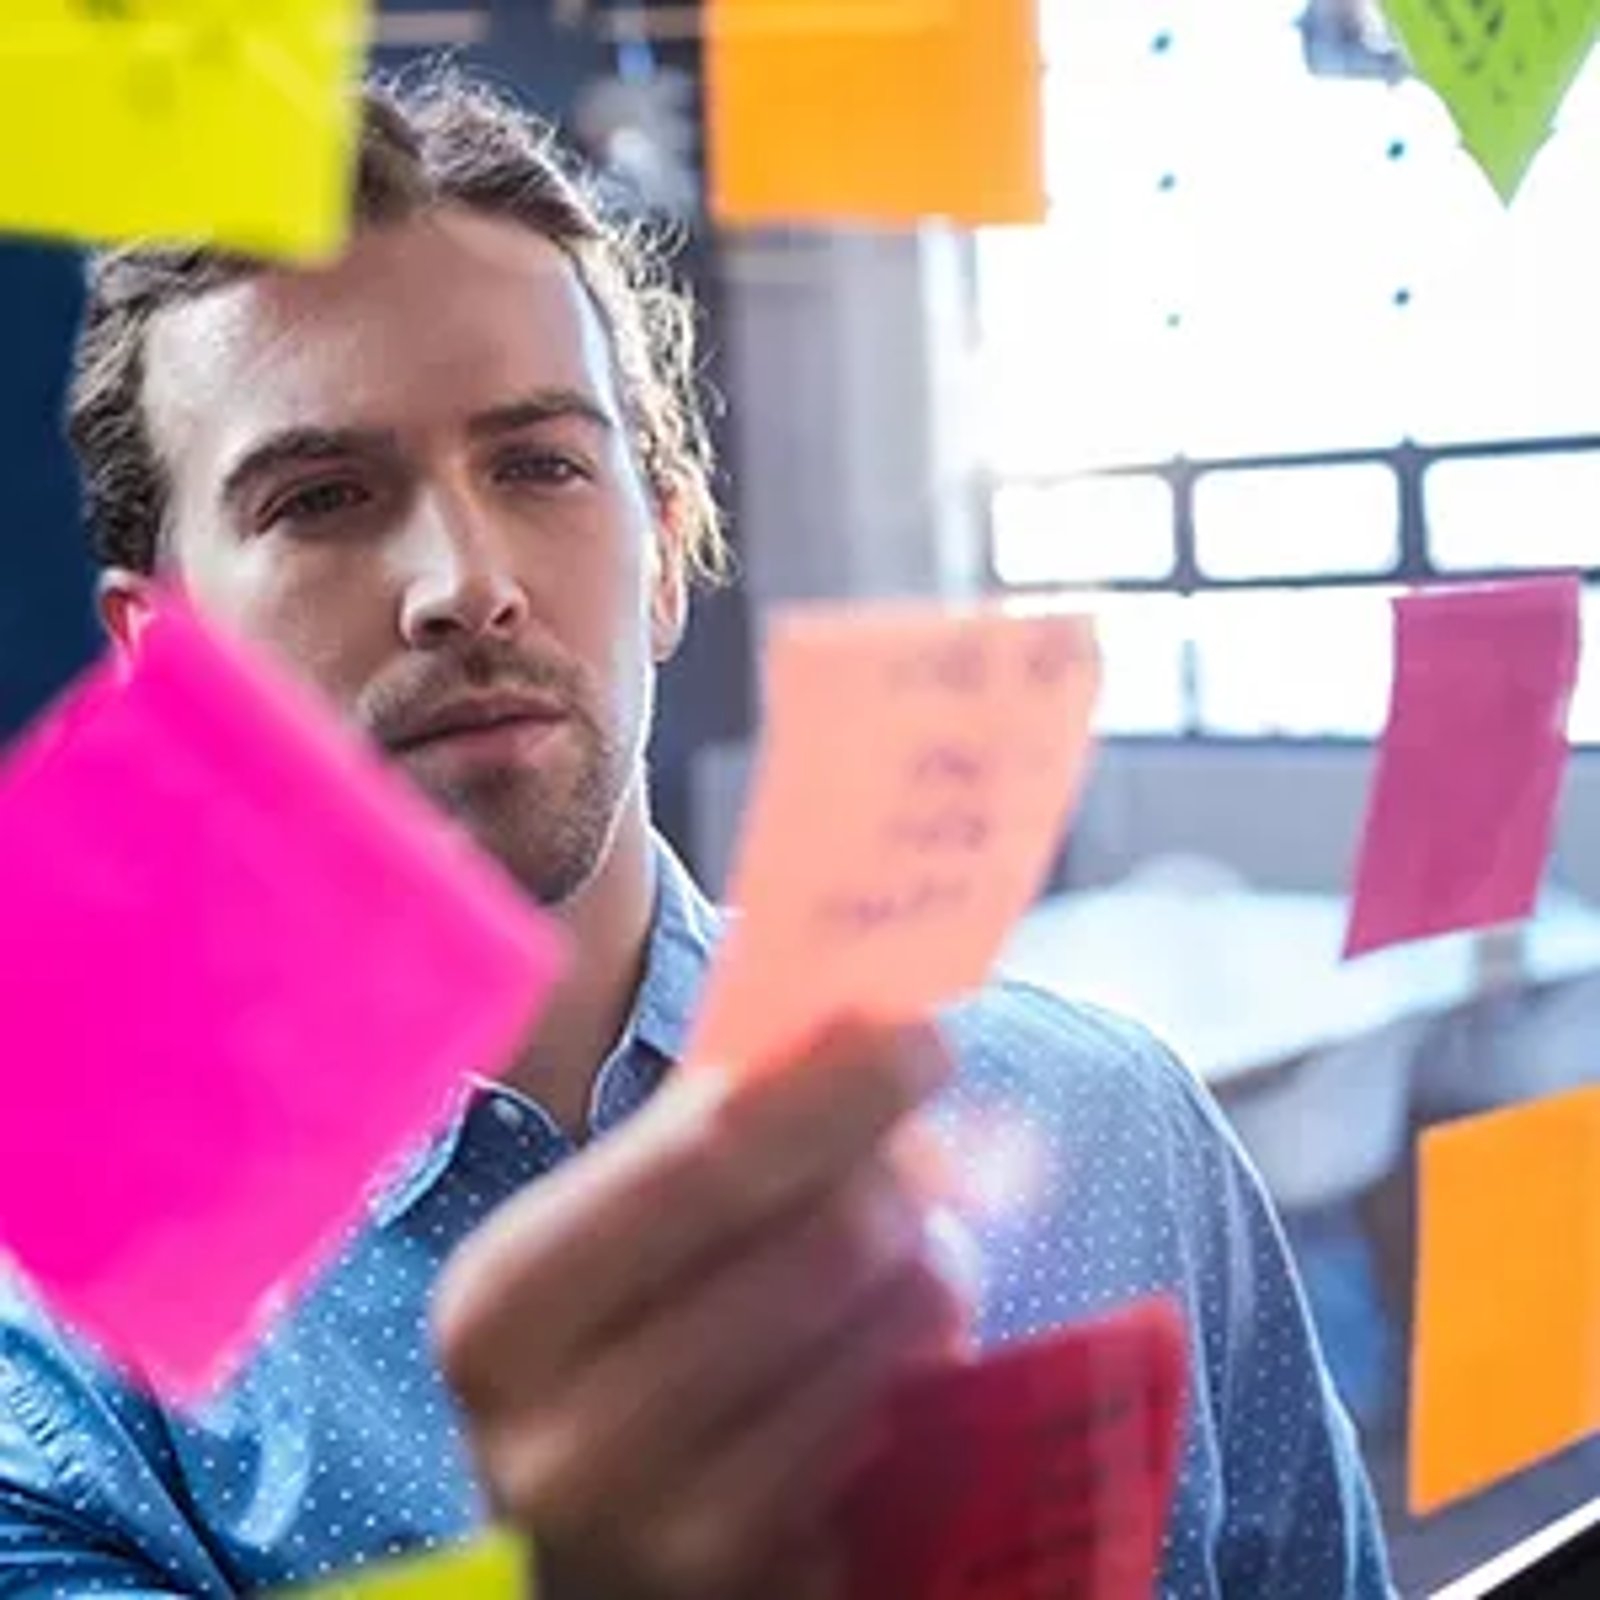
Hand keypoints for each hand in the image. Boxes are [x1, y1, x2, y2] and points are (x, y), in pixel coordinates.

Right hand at [432, 1017, 966, 1599]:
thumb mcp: (621, 1228)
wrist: (587, 1543)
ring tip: (910, 1244)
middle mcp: (554, 1419)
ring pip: (876, 1321)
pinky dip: (912, 1349)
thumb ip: (715, 1122)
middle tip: (938, 1139)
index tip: (921, 1031)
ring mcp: (650, 1516)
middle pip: (821, 1238)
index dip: (835, 1087)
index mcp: (506, 1296)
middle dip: (904, 1170)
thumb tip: (863, 1018)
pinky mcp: (741, 1570)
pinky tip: (888, 1335)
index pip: (706, 1157)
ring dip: (928, 1260)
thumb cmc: (618, 1342)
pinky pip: (885, 1407)